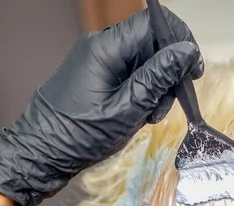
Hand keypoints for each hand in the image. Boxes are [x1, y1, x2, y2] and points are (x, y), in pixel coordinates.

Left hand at [0, 6, 203, 205]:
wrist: (41, 154)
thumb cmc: (79, 135)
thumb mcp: (127, 109)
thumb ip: (158, 78)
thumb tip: (186, 52)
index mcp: (106, 48)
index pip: (152, 22)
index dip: (179, 40)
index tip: (192, 70)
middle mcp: (101, 47)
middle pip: (151, 43)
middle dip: (167, 72)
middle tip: (167, 104)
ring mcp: (98, 60)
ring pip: (143, 61)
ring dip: (156, 87)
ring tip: (149, 115)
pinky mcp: (97, 74)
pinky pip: (130, 74)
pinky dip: (142, 92)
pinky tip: (139, 114)